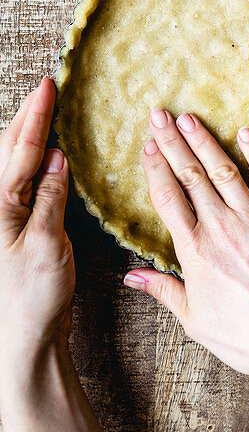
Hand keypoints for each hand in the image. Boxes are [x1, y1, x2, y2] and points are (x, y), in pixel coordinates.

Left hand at [0, 78, 73, 376]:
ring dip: (25, 139)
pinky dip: (30, 165)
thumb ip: (51, 197)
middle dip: (26, 118)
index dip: (35, 116)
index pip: (20, 150)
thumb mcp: (48, 245)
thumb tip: (58, 157)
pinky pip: (17, 186)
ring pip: (9, 166)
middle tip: (45, 89)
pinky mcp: (9, 233)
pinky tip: (43, 160)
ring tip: (41, 114)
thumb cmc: (31, 301)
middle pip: (8, 151)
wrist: (20, 346)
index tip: (47, 85)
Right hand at [124, 109, 248, 386]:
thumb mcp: (196, 320)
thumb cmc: (248, 337)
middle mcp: (221, 227)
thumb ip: (164, 291)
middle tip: (159, 114)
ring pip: (223, 169)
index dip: (156, 168)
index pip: (168, 198)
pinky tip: (245, 132)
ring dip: (204, 141)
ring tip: (189, 118)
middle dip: (172, 142)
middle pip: (190, 175)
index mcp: (196, 252)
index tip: (147, 145)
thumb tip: (131, 276)